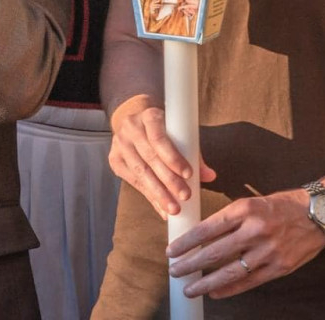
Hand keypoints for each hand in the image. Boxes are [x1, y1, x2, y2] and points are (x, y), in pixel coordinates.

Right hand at [107, 94, 215, 218]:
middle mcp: (131, 128)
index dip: (173, 157)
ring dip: (158, 193)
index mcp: (149, 116)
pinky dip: (149, 196)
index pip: (159, 138)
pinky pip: (133, 181)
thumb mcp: (179, 133)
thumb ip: (194, 153)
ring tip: (174, 208)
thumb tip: (209, 176)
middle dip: (169, 180)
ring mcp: (120, 144)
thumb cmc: (164, 130)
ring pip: (140, 171)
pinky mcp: (114, 159)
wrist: (136, 122)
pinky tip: (161, 207)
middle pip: (149, 157)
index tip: (189, 174)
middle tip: (185, 196)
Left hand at [168, 188, 324, 297]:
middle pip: (214, 252)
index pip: (207, 228)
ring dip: (206, 282)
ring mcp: (269, 251)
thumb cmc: (282, 205)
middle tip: (174, 270)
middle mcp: (255, 230)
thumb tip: (200, 236)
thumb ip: (229, 219)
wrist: (321, 214)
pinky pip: (250, 281)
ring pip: (230, 271)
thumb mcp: (252, 203)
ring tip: (189, 288)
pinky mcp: (281, 267)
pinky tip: (215, 292)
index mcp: (244, 210)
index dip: (186, 242)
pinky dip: (230, 289)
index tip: (171, 251)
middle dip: (190, 264)